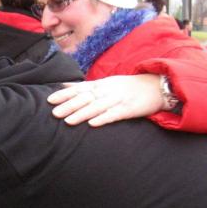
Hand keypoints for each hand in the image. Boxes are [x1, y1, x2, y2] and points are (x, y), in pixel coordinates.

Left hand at [47, 74, 164, 126]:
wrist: (156, 86)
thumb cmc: (129, 87)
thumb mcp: (107, 83)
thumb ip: (87, 86)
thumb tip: (65, 86)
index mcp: (102, 84)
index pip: (79, 88)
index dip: (64, 94)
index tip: (49, 100)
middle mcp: (108, 90)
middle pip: (85, 98)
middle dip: (69, 105)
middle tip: (54, 113)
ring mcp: (118, 99)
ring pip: (97, 106)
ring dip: (82, 114)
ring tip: (68, 121)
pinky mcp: (129, 109)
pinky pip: (114, 114)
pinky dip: (103, 119)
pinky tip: (93, 124)